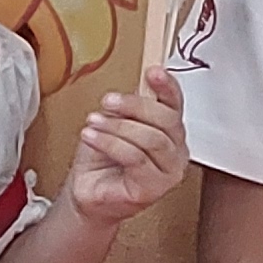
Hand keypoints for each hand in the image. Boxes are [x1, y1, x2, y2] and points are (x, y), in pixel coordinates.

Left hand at [63, 67, 191, 227]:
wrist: (87, 190)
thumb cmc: (102, 158)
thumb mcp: (115, 122)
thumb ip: (130, 106)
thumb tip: (138, 84)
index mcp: (171, 131)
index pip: (176, 105)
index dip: (167, 87)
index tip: (153, 72)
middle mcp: (176, 151)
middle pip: (166, 120)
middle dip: (134, 106)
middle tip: (109, 101)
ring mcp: (169, 172)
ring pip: (151, 139)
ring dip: (117, 127)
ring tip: (94, 122)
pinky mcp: (154, 188)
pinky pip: (135, 159)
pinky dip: (110, 143)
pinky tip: (92, 136)